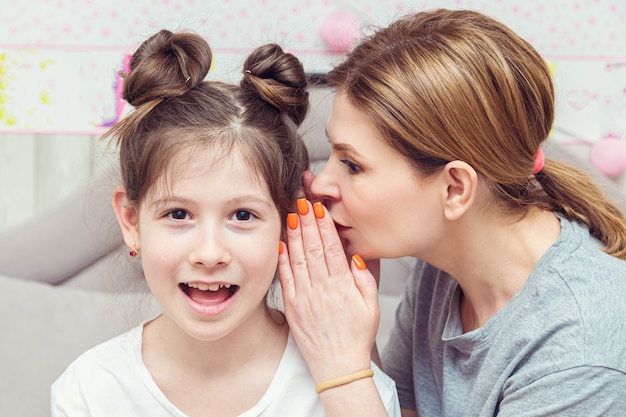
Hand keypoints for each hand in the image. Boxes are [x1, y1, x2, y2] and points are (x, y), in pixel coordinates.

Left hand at [277, 199, 379, 382]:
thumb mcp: (372, 308)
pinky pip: (285, 278)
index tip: (319, 207)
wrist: (337, 367)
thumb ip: (366, 280)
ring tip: (291, 213)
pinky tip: (280, 243)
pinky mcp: (292, 306)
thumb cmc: (357, 336)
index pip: (332, 248)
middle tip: (301, 199)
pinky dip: (282, 259)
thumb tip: (357, 256)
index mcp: (342, 286)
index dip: (325, 225)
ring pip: (298, 258)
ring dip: (294, 234)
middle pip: (313, 247)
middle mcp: (321, 288)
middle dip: (307, 221)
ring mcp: (305, 297)